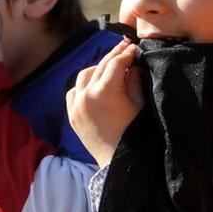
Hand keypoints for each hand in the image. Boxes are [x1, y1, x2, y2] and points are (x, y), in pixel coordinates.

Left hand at [66, 39, 141, 164]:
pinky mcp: (72, 115)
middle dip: (114, 57)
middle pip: (101, 66)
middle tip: (125, 48)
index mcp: (104, 91)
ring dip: (98, 68)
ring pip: (85, 76)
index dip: (127, 53)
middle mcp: (86, 95)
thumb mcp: (140, 104)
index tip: (135, 47)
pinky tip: (94, 84)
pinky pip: (74, 91)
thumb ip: (134, 80)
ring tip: (111, 67)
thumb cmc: (135, 135)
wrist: (118, 164)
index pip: (116, 63)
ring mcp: (76, 105)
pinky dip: (84, 85)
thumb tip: (133, 64)